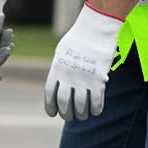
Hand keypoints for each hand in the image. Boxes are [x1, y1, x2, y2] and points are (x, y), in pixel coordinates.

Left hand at [44, 3, 123, 120]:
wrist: (95, 30)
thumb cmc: (78, 39)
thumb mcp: (61, 53)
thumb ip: (59, 70)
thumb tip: (58, 85)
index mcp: (56, 70)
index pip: (49, 95)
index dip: (50, 107)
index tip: (53, 113)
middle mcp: (68, 77)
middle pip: (64, 104)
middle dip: (66, 114)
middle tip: (70, 117)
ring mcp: (83, 79)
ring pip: (80, 106)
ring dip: (81, 114)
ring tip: (83, 115)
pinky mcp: (99, 80)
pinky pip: (96, 102)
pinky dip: (95, 109)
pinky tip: (95, 110)